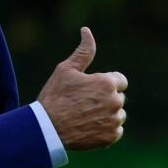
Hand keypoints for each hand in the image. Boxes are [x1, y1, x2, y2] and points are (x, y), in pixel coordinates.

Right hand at [37, 27, 127, 150]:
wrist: (47, 128)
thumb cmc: (55, 96)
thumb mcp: (66, 69)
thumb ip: (83, 51)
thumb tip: (86, 30)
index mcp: (107, 82)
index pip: (120, 80)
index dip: (105, 83)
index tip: (91, 88)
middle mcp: (115, 101)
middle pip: (118, 97)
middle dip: (106, 98)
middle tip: (84, 103)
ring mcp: (114, 120)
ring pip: (118, 115)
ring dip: (107, 114)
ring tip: (85, 116)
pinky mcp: (111, 137)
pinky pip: (116, 131)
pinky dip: (106, 130)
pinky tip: (89, 127)